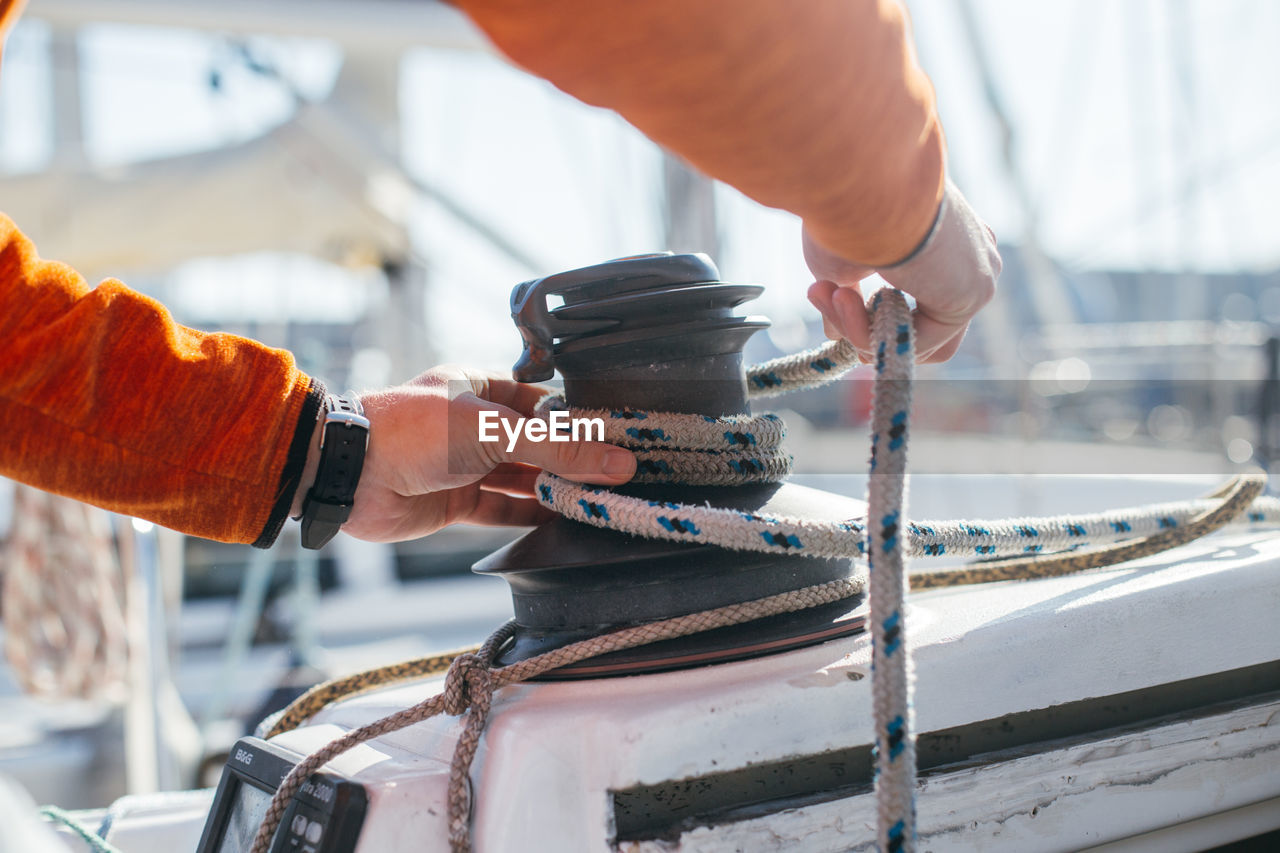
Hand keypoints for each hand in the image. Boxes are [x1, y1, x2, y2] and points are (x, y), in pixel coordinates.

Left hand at [308, 366, 636, 542]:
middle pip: (538, 444)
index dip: (583, 422)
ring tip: (599, 501)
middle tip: (621, 477)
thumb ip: (558, 449)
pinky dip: (530, 517)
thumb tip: (617, 461)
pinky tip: (562, 523)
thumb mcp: (495, 430)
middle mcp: (477, 424)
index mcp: (483, 387)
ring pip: (523, 478)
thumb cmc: (414, 430)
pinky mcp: (457, 501)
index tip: (622, 440)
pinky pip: (503, 510)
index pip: (547, 404)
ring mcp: (467, 464)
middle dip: (575, 461)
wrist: (349, 473)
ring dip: (556, 490)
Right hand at [804, 179, 1000, 363]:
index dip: (874, 314)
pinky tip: (845, 300)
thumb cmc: (844, 205)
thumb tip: (832, 334)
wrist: (860, 179)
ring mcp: (978, 271)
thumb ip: (846, 296)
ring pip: (918, 335)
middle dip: (868, 328)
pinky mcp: (974, 293)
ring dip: (863, 331)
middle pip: (923, 324)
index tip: (827, 294)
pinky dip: (875, 333)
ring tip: (831, 296)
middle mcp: (971, 251)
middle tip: (828, 301)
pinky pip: (920, 341)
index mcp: (946, 232)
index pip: (921, 292)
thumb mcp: (840, 257)